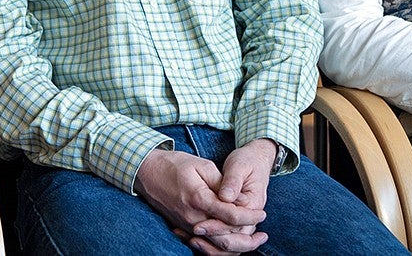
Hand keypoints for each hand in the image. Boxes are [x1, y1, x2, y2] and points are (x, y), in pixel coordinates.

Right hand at [134, 149, 266, 252]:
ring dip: (237, 246)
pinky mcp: (184, 228)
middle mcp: (193, 218)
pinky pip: (206, 243)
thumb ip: (221, 183)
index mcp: (199, 199)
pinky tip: (233, 241)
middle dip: (248, 239)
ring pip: (216, 245)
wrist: (148, 172)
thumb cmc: (175, 164)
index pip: (231, 215)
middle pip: (225, 238)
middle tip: (264, 235)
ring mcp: (188, 226)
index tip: (262, 214)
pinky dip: (222, 246)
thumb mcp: (201, 165)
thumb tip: (238, 199)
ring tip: (253, 241)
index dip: (250, 216)